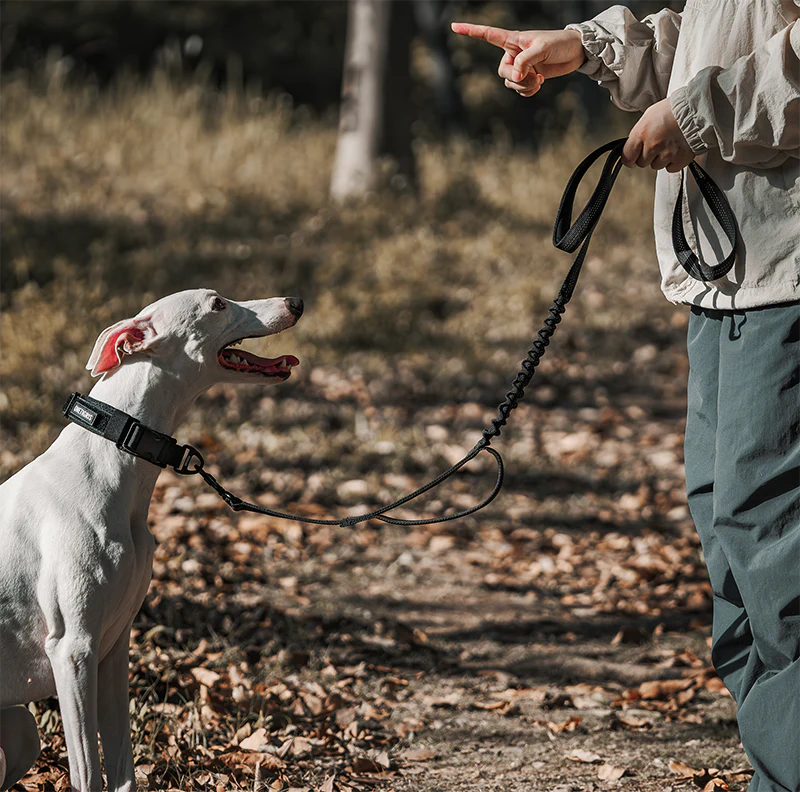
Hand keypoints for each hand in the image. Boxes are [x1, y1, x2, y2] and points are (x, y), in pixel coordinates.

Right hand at [451, 23, 584, 97]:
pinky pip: (520, 91)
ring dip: (525, 86)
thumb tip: (514, 77)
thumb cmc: (559, 43)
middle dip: (517, 78)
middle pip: (502, 72)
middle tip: (534, 75)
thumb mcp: (542, 48)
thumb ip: (526, 61)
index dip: (471, 31)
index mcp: (513, 40)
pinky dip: (528, 91)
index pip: (487, 35)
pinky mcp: (528, 78)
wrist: (575, 52)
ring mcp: (520, 67)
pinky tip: (539, 83)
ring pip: (511, 84)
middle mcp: (513, 54)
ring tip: (540, 79)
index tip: (454, 26)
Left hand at [623, 98, 695, 171]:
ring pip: (656, 166)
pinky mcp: (680, 159)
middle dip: (647, 156)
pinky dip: (673, 161)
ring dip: (661, 158)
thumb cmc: (673, 109)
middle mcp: (653, 145)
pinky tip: (677, 149)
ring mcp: (667, 153)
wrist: (697, 108)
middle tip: (657, 144)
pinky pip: (671, 168)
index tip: (632, 158)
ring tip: (669, 143)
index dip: (630, 158)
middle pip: (642, 163)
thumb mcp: (649, 115)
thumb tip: (634, 146)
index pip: (627, 157)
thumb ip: (639, 134)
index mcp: (642, 133)